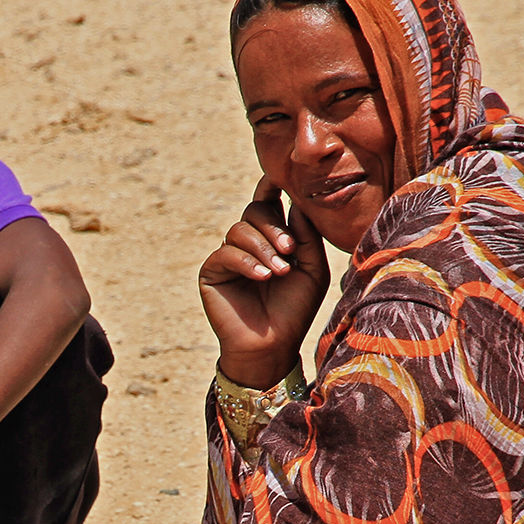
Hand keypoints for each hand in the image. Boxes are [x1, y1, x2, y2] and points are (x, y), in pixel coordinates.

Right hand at [199, 177, 330, 388]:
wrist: (273, 345)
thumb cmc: (294, 310)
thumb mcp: (311, 269)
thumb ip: (306, 236)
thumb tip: (295, 203)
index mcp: (271, 238)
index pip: (268, 204)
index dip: (270, 187)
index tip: (278, 178)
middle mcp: (248, 243)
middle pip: (254, 211)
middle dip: (273, 227)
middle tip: (289, 251)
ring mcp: (228, 256)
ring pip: (240, 230)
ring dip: (263, 248)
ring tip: (279, 272)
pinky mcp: (212, 272)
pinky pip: (226, 253)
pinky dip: (247, 262)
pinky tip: (263, 277)